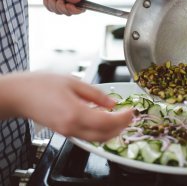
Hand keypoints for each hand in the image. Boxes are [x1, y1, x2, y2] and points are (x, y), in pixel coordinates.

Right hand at [0, 72, 132, 141]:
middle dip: (121, 127)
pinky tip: (104, 118)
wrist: (21, 95)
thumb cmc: (42, 84)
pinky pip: (88, 136)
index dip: (123, 119)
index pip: (107, 122)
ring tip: (120, 117)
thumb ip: (95, 94)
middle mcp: (72, 127)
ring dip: (112, 130)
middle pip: (104, 135)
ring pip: (97, 139)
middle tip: (129, 115)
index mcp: (75, 113)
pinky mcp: (65, 132)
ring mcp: (68, 132)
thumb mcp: (73, 82)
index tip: (131, 111)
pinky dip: (100, 130)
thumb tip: (112, 103)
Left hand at [42, 0, 83, 15]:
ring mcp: (64, 6)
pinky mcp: (56, 8)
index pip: (81, 9)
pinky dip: (47, 2)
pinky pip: (51, 10)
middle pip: (68, 13)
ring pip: (58, 12)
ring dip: (52, 2)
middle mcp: (72, 3)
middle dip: (60, 5)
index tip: (67, 5)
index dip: (75, 10)